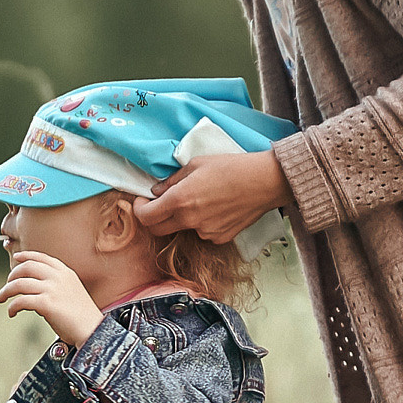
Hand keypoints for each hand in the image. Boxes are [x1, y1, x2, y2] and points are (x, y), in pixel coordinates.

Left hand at [0, 250, 102, 348]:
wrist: (92, 329)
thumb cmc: (82, 315)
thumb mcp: (72, 290)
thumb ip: (55, 284)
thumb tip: (33, 288)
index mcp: (65, 272)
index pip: (41, 257)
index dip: (26, 256)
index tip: (16, 258)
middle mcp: (58, 277)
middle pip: (26, 267)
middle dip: (12, 275)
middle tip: (7, 286)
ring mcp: (52, 289)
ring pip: (19, 284)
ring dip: (6, 291)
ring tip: (2, 299)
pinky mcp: (46, 303)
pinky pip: (21, 301)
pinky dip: (12, 307)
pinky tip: (12, 312)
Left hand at [132, 150, 288, 243]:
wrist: (263, 182)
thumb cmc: (231, 167)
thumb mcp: (196, 164)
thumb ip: (172, 180)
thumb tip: (157, 191)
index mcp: (180, 200)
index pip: (145, 217)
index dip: (139, 209)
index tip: (143, 201)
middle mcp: (189, 220)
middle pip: (157, 230)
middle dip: (153, 218)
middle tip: (159, 204)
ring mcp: (205, 232)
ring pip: (182, 229)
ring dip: (181, 218)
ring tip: (200, 199)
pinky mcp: (219, 238)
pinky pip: (202, 232)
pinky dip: (201, 222)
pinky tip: (216, 207)